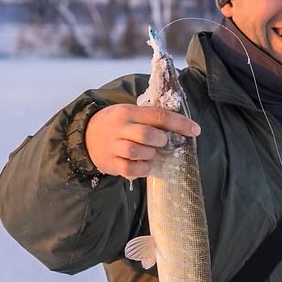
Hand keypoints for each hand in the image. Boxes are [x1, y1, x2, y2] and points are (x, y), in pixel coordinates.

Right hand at [85, 103, 200, 178]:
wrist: (85, 135)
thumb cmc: (117, 125)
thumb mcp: (131, 114)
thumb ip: (150, 119)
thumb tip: (181, 128)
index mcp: (129, 112)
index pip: (158, 115)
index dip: (179, 123)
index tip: (195, 130)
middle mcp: (120, 127)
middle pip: (146, 134)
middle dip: (161, 141)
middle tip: (162, 143)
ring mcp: (113, 145)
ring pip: (136, 151)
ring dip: (150, 155)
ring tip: (150, 154)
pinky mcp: (110, 162)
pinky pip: (129, 169)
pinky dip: (141, 169)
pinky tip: (144, 166)